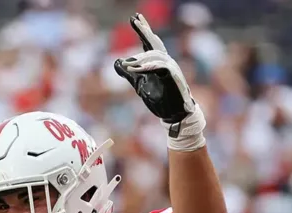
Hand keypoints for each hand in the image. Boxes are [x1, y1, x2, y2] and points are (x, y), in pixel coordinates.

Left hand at [113, 14, 205, 148]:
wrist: (174, 115)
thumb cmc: (161, 100)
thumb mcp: (140, 86)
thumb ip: (130, 74)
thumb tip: (116, 62)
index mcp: (158, 63)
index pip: (150, 43)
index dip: (143, 30)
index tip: (135, 17)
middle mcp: (166, 62)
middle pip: (154, 43)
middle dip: (144, 30)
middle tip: (134, 19)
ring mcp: (171, 69)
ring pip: (156, 55)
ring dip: (140, 58)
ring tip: (127, 64)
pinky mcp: (174, 78)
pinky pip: (161, 67)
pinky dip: (147, 67)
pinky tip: (135, 69)